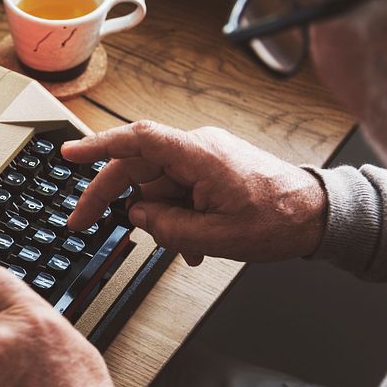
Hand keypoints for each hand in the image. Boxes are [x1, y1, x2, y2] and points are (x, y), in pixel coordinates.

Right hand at [61, 121, 326, 265]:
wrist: (318, 215)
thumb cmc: (279, 220)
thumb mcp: (217, 237)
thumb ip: (167, 227)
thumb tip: (136, 216)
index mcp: (198, 156)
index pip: (137, 140)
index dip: (98, 145)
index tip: (68, 154)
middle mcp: (197, 149)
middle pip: (136, 167)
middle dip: (109, 198)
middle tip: (82, 222)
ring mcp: (203, 158)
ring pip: (155, 185)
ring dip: (157, 218)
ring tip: (181, 246)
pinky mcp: (209, 169)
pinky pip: (175, 190)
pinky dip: (174, 216)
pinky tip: (192, 243)